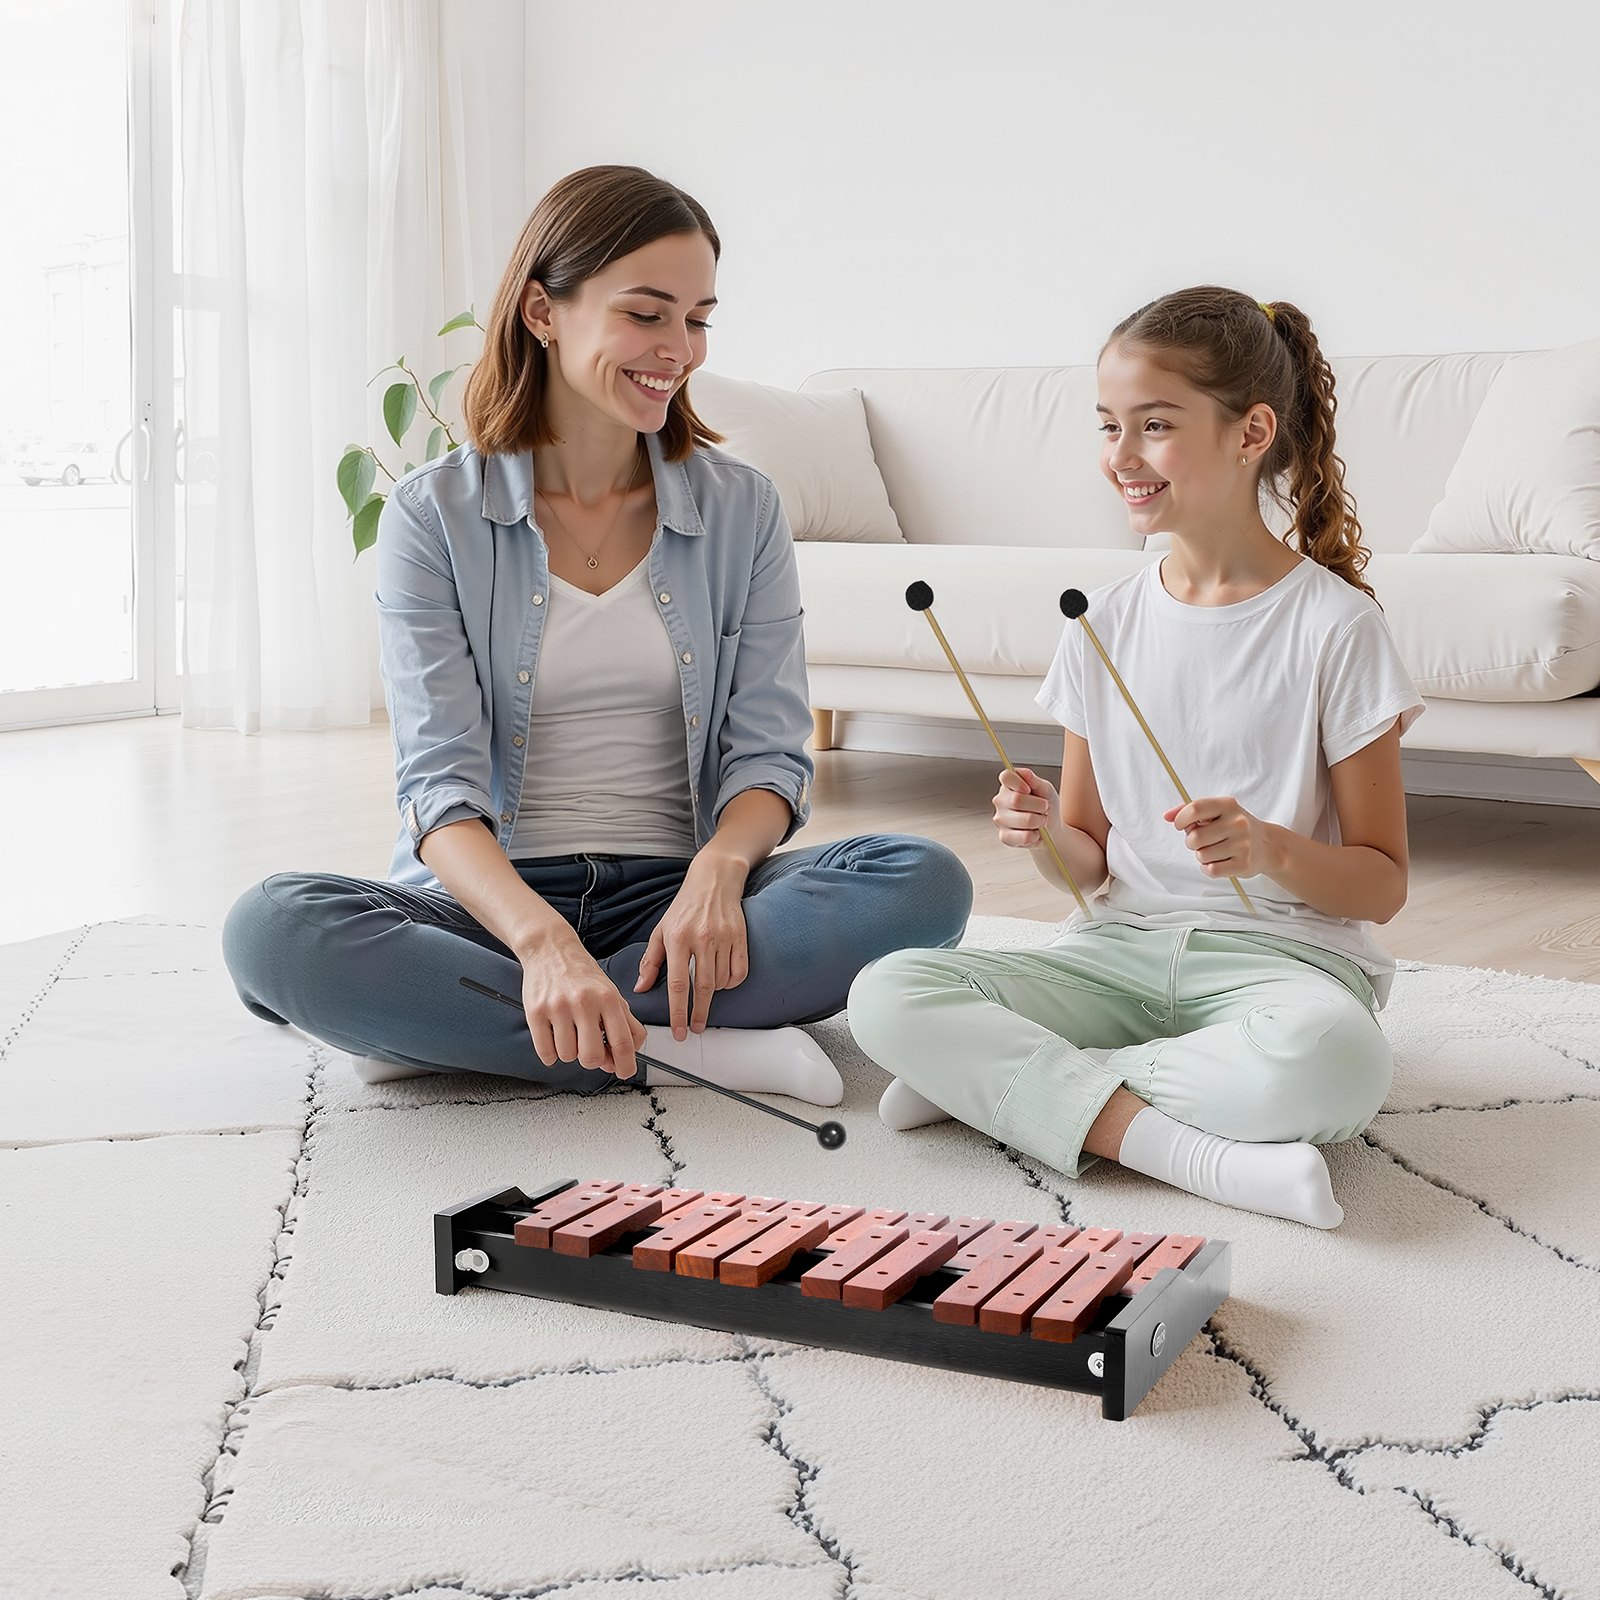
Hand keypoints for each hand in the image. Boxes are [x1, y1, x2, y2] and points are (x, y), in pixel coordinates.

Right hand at [520, 932, 646, 1079]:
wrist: (550, 948)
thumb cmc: (582, 974)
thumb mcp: (611, 992)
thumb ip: (625, 1024)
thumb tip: (624, 1057)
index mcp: (608, 998)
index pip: (623, 1042)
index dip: (626, 1065)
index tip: (624, 1071)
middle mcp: (584, 1002)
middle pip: (592, 1057)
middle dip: (593, 1060)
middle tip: (589, 1047)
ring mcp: (558, 1007)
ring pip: (568, 1056)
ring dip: (570, 1052)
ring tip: (569, 1032)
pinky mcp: (535, 1012)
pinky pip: (546, 1053)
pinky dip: (550, 1054)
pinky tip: (554, 1037)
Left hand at [635, 855, 749, 1037]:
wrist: (713, 880)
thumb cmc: (685, 907)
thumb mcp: (661, 931)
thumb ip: (651, 961)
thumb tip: (641, 988)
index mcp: (678, 938)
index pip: (678, 984)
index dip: (678, 1012)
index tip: (679, 1031)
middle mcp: (701, 938)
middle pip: (702, 987)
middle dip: (698, 1014)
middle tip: (694, 1029)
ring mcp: (723, 937)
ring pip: (721, 981)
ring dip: (714, 993)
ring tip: (705, 991)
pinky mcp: (740, 936)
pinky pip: (739, 971)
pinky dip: (732, 982)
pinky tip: (723, 981)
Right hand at [993, 766, 1057, 848]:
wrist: (1051, 828)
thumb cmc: (1046, 806)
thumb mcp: (1045, 789)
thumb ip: (1034, 781)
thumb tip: (1024, 773)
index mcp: (1008, 785)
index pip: (1006, 777)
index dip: (1020, 783)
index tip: (1030, 790)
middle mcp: (1000, 801)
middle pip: (1017, 800)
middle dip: (1039, 805)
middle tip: (1045, 808)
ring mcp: (1000, 819)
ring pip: (1024, 820)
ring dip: (1040, 821)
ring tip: (1041, 821)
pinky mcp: (1004, 836)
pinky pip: (1024, 837)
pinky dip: (1036, 835)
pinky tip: (1035, 833)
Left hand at [1164, 796, 1276, 879]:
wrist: (1268, 845)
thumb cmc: (1235, 827)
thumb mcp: (1217, 812)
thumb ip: (1190, 810)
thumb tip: (1167, 816)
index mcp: (1228, 805)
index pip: (1195, 809)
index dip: (1181, 819)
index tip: (1180, 825)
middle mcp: (1238, 823)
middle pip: (1195, 837)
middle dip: (1192, 842)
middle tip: (1203, 841)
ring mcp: (1242, 844)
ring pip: (1201, 855)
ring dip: (1202, 855)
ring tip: (1215, 850)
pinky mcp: (1243, 864)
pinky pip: (1211, 870)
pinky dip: (1209, 868)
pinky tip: (1219, 861)